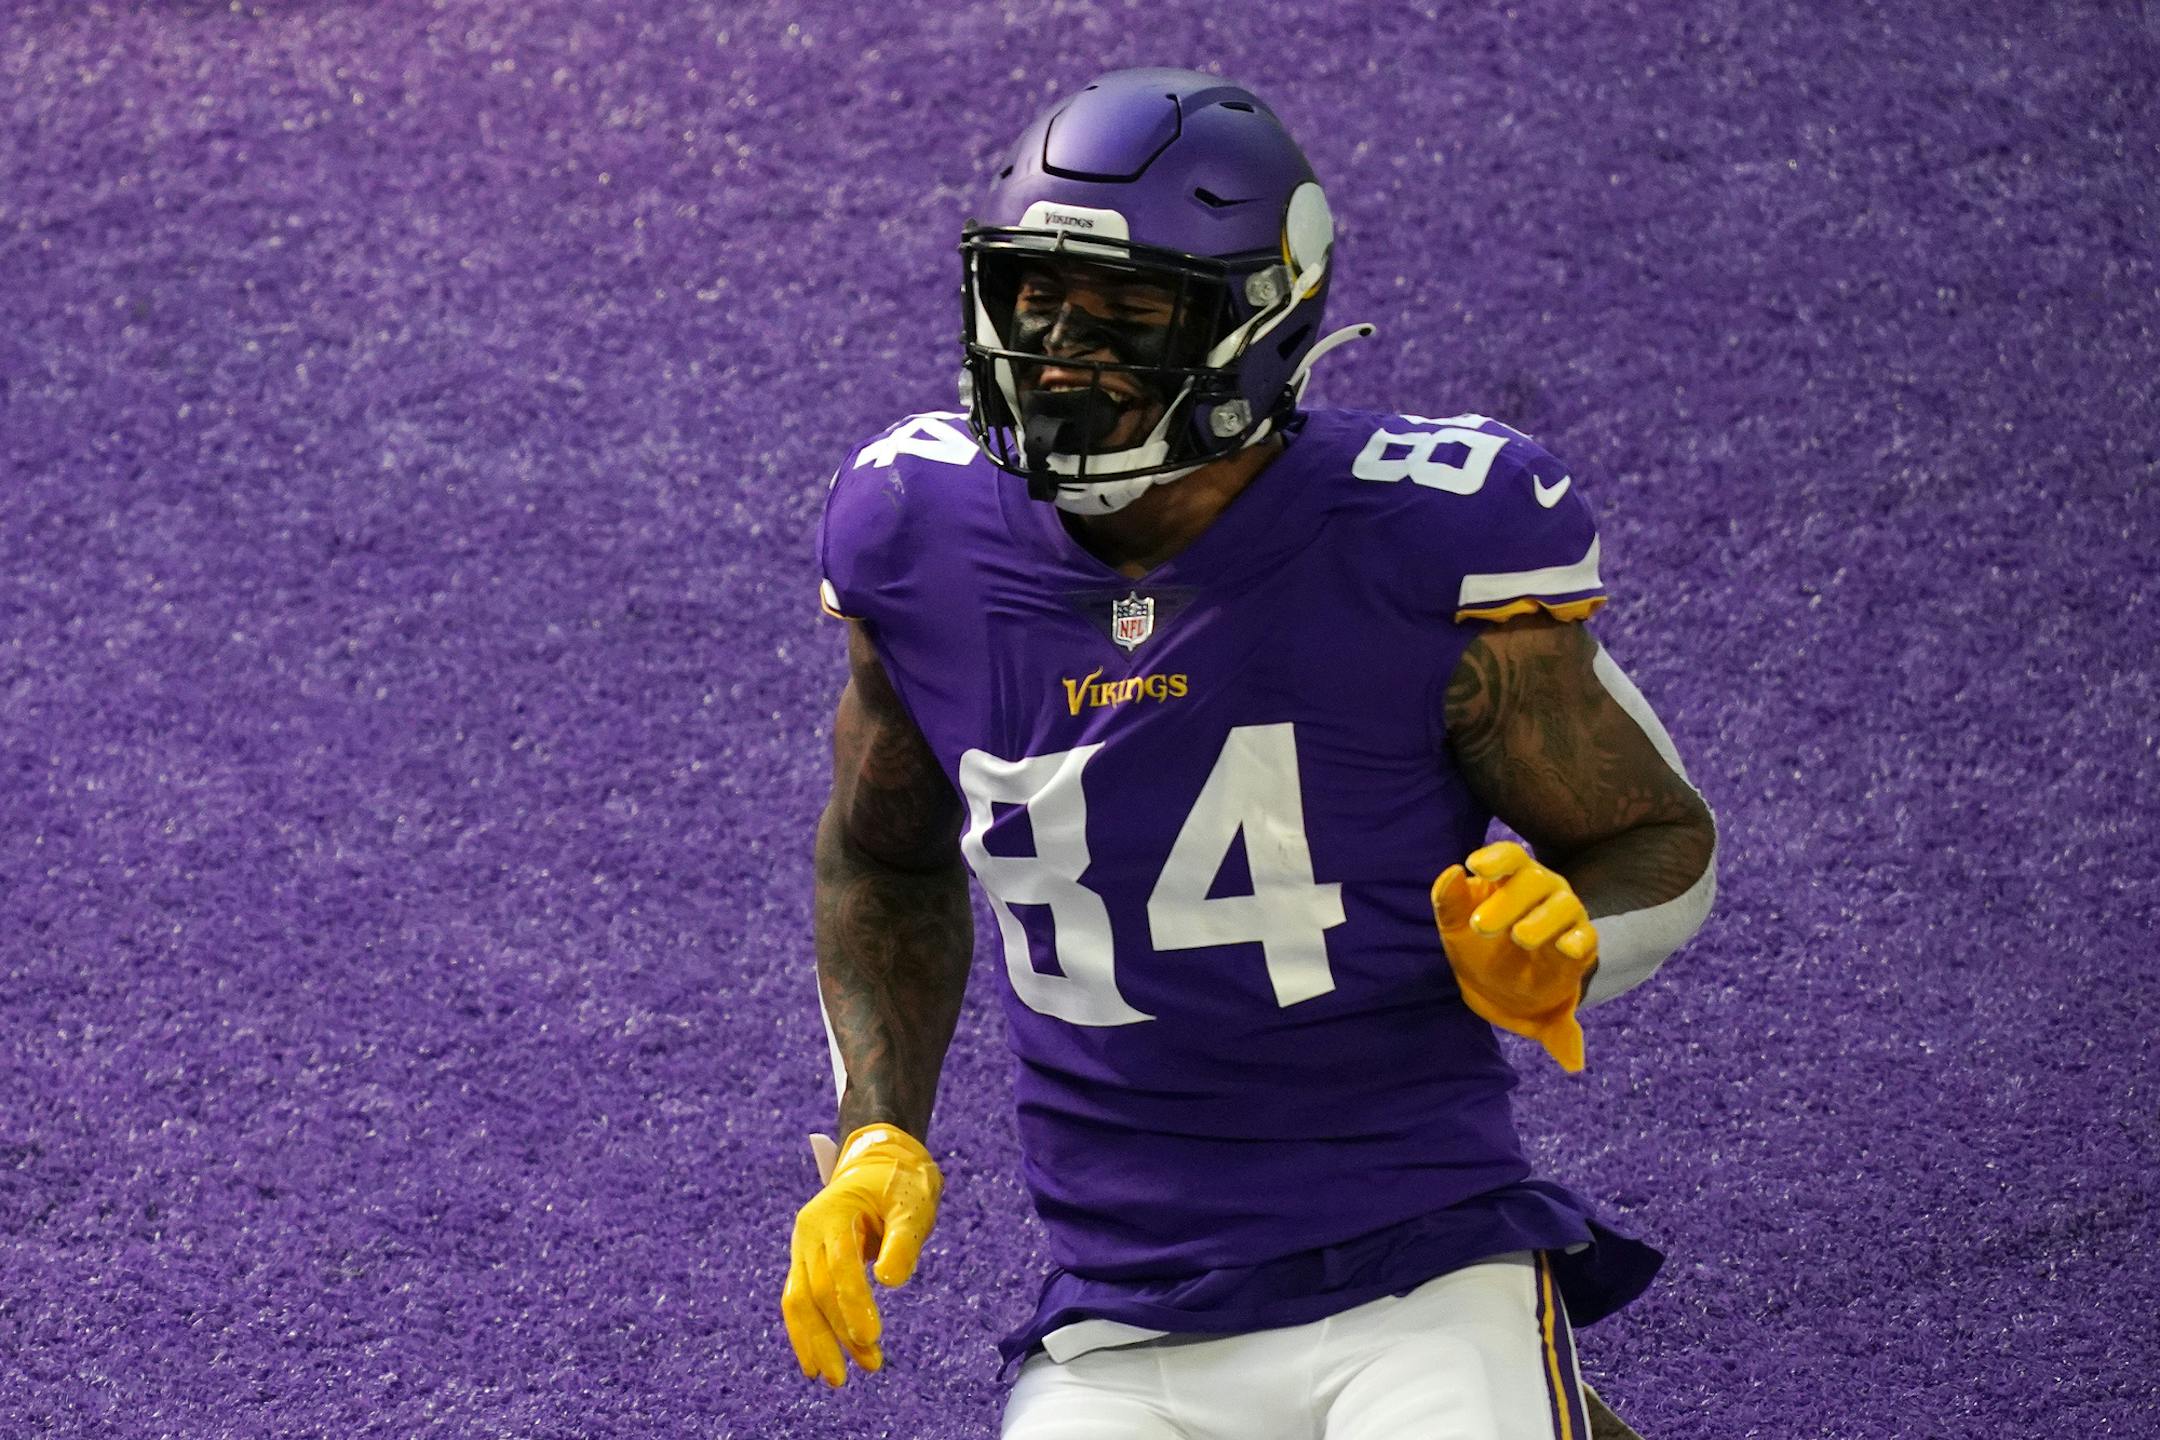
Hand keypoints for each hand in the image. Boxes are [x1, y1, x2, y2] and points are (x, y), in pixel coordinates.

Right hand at [781, 1124, 942, 1386]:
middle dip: (838, 1332)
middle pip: (816, 1289)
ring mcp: (802, 1248)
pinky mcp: (805, 1264)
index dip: (854, 1302)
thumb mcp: (912, 1205)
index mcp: (832, 1212)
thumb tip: (889, 1282)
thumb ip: (902, 1241)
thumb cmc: (900, 1186)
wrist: (879, 1165)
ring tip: (840, 1378)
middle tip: (869, 1366)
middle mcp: (808, 1231)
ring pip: (800, 1302)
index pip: (839, 1264)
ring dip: (819, 1342)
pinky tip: (816, 1364)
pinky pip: (799, 1302)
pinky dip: (806, 1334)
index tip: (872, 1337)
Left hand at [1431, 841, 1598, 1071]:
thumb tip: (1453, 871)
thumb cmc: (1478, 950)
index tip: (1475, 866)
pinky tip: (1564, 948)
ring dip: (1541, 920)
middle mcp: (1543, 889)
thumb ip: (1449, 901)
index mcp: (1511, 877)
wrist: (1499, 997)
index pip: (1510, 855)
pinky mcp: (1581, 946)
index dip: (1496, 858)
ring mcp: (1565, 915)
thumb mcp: (1455, 929)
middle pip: (1535, 878)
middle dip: (1508, 901)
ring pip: (1564, 905)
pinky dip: (1577, 941)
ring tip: (1519, 937)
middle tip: (1480, 926)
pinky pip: (1586, 937)